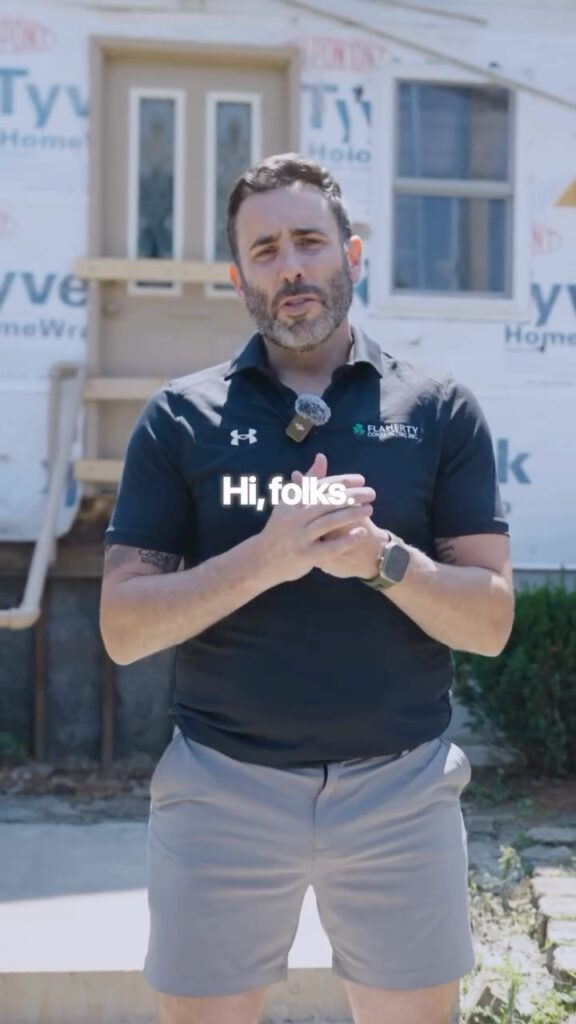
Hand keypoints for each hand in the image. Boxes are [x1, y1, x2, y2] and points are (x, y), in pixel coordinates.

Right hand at [291, 458, 386, 579]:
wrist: (262, 559)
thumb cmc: (281, 527)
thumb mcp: (290, 502)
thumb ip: (309, 480)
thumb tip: (322, 457)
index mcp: (292, 502)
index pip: (320, 487)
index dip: (342, 482)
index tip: (361, 480)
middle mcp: (295, 517)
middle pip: (327, 502)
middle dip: (352, 496)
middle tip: (372, 493)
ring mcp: (300, 537)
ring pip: (329, 522)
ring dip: (351, 514)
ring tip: (370, 509)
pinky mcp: (305, 555)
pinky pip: (329, 547)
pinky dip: (346, 540)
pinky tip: (361, 533)